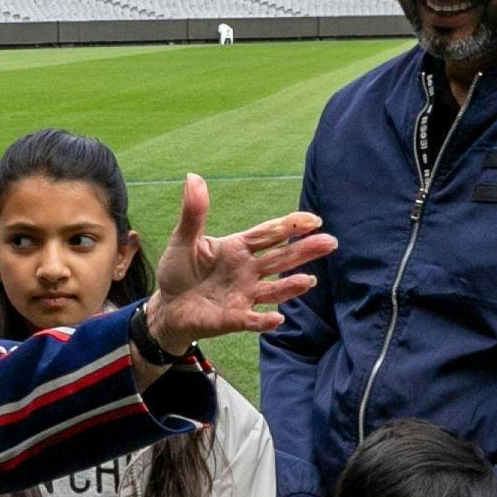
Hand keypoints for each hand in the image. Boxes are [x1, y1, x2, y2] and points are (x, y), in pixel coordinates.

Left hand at [143, 174, 328, 357]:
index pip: (269, 234)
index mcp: (239, 248)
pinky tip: (277, 319)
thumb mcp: (183, 239)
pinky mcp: (233, 318)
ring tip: (309, 280)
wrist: (166, 306)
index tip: (313, 220)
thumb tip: (193, 176)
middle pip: (280, 259)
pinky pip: (252, 320)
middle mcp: (248, 271)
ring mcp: (244, 295)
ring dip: (291, 286)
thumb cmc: (179, 271)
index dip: (290, 226)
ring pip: (273, 290)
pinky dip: (264, 321)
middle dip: (304, 251)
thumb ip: (193, 213)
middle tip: (330, 242)